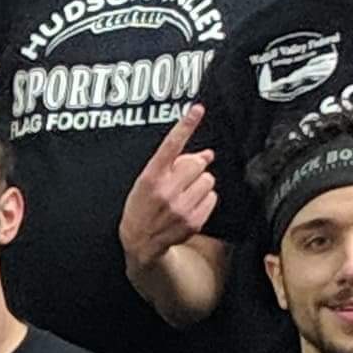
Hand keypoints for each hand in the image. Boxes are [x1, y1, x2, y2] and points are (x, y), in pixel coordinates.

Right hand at [120, 106, 214, 268]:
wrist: (139, 242)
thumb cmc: (141, 208)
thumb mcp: (147, 181)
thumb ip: (173, 165)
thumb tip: (206, 153)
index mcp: (150, 178)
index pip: (170, 146)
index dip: (185, 126)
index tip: (197, 110)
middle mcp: (166, 192)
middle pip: (197, 163)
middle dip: (193, 167)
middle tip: (181, 178)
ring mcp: (181, 208)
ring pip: (208, 180)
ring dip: (200, 184)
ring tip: (184, 194)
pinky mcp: (193, 220)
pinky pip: (212, 198)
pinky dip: (204, 200)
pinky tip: (189, 206)